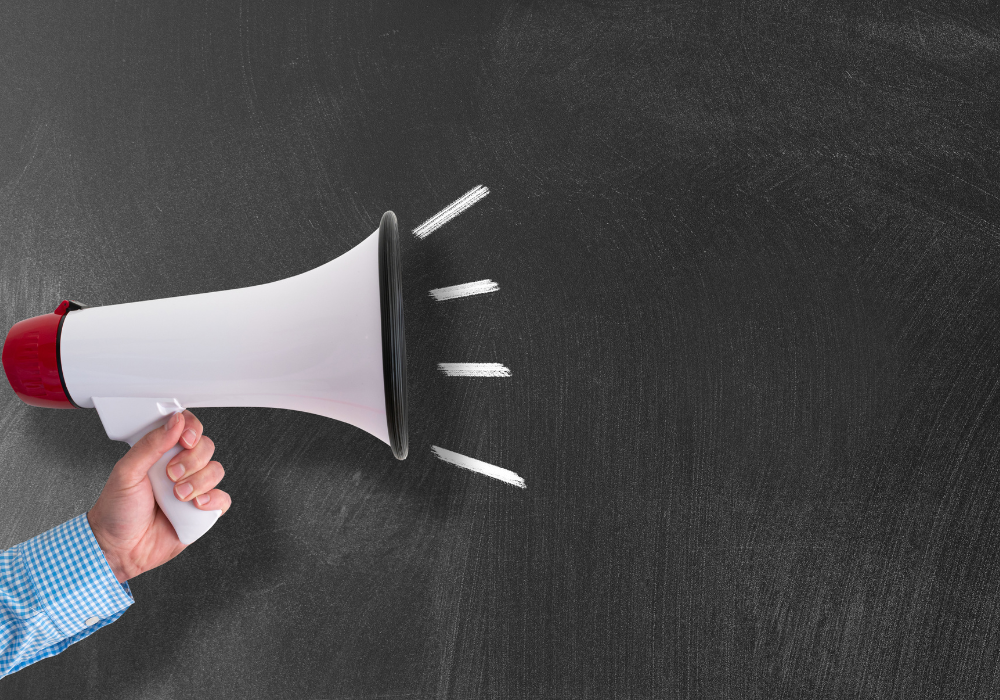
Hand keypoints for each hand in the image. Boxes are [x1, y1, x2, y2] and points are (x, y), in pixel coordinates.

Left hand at [87, 410, 230, 581]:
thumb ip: (151, 445)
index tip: (184, 440)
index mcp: (161, 454)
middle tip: (171, 475)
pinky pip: (223, 499)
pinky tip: (194, 506)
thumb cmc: (116, 512)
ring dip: (198, 483)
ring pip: (216, 471)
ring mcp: (192, 489)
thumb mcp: (126, 472)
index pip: (188, 429)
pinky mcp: (202, 512)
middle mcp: (179, 469)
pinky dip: (212, 501)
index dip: (192, 430)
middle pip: (207, 447)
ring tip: (177, 496)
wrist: (119, 549)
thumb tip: (175, 422)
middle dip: (192, 461)